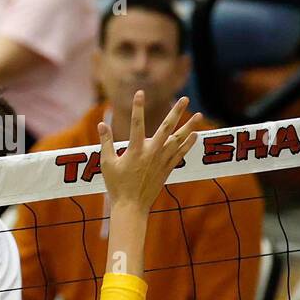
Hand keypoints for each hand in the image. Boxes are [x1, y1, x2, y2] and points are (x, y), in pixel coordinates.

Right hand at [98, 92, 206, 211]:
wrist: (131, 206)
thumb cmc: (117, 185)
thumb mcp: (107, 163)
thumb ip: (106, 142)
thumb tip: (101, 124)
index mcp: (135, 150)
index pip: (136, 124)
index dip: (137, 107)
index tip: (140, 93)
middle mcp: (151, 153)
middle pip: (166, 128)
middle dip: (176, 112)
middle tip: (184, 99)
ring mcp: (161, 161)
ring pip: (178, 140)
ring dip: (189, 126)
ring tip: (198, 114)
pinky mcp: (167, 169)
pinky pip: (180, 153)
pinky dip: (188, 144)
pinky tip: (195, 134)